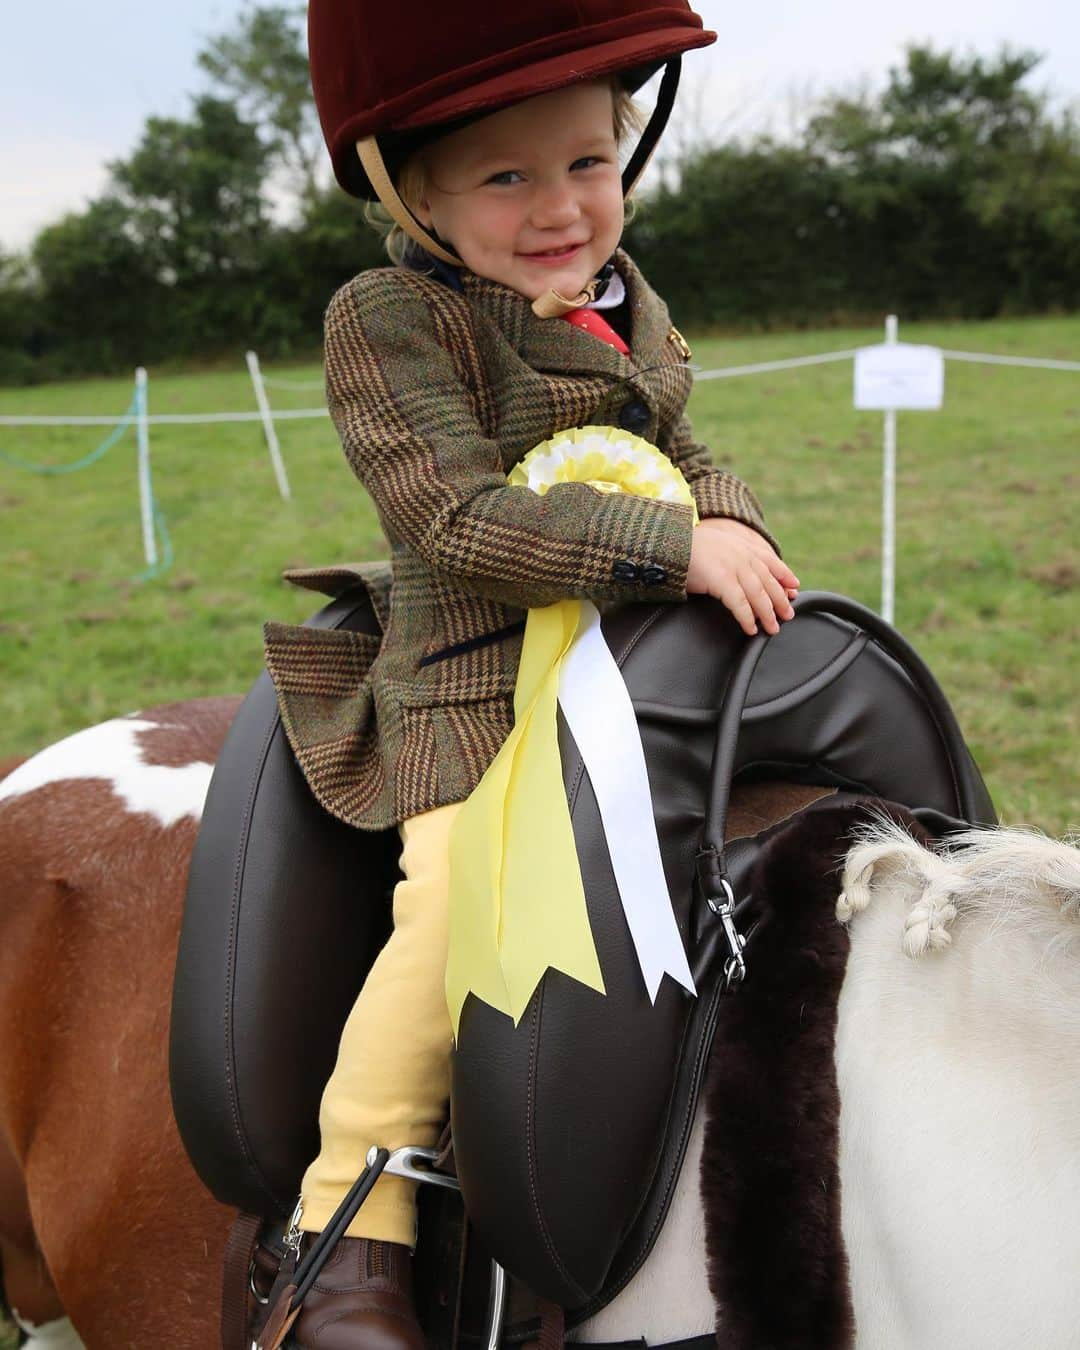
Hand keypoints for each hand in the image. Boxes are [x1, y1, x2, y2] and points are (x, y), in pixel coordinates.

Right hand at [687, 518, 799, 636]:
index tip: (794, 590)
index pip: (771, 562)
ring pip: (758, 594)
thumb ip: (733, 554)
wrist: (670, 543)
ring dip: (767, 614)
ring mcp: (733, 567)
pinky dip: (747, 618)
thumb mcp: (717, 544)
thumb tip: (744, 570)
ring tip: (772, 628)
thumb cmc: (688, 547)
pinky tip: (751, 628)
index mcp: (742, 546)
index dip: (785, 576)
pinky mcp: (722, 580)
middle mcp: (742, 555)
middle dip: (780, 600)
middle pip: (768, 581)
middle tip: (788, 615)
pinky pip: (740, 603)